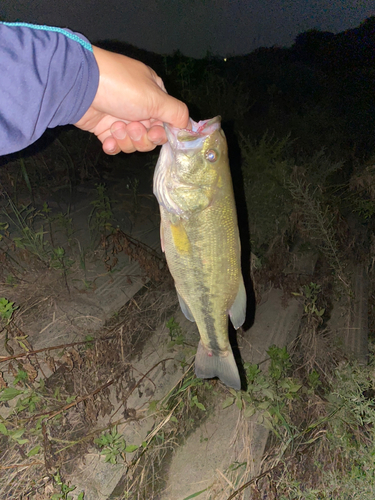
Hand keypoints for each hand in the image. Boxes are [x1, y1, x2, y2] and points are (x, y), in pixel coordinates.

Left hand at [74, 46, 188, 153]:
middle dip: (141, 136)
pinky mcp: (104, 128)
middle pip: (150, 136)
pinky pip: (115, 145)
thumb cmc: (121, 87)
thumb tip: (189, 125)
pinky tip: (107, 141)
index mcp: (154, 95)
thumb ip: (177, 113)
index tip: (154, 132)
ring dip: (125, 139)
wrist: (81, 87)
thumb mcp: (155, 98)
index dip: (161, 133)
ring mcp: (121, 117)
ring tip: (115, 126)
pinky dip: (112, 145)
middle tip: (131, 126)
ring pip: (133, 143)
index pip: (167, 122)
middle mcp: (139, 107)